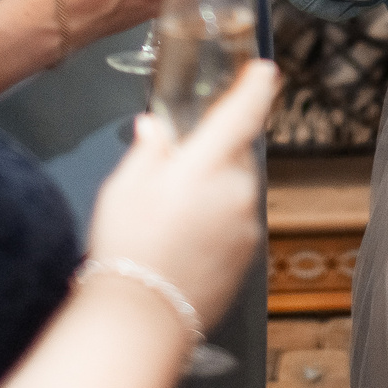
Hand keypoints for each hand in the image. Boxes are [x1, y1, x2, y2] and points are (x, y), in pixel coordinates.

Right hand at [89, 59, 277, 321]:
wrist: (142, 316)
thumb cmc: (127, 244)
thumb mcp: (124, 186)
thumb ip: (149, 150)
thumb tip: (155, 128)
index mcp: (207, 163)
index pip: (242, 113)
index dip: (256, 88)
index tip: (264, 71)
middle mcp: (237, 189)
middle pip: (234, 156)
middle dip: (212, 157)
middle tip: (174, 177)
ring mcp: (247, 224)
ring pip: (235, 190)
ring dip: (214, 192)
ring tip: (171, 219)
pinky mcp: (248, 254)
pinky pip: (236, 222)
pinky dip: (218, 222)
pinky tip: (184, 242)